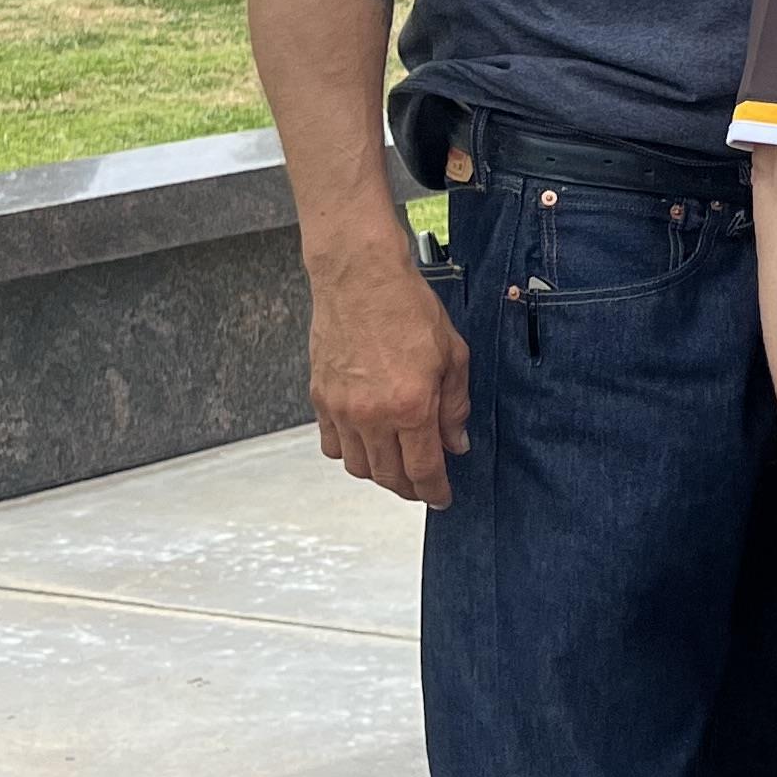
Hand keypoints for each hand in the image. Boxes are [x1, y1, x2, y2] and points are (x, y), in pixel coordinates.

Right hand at [308, 241, 471, 507]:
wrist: (360, 278)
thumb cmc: (409, 309)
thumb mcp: (453, 356)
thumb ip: (455, 406)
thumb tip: (456, 443)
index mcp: (410, 406)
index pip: (422, 470)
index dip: (434, 492)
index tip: (442, 498)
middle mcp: (371, 415)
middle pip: (388, 476)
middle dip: (408, 488)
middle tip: (422, 485)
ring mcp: (341, 409)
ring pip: (358, 466)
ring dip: (379, 474)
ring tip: (395, 466)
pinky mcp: (319, 398)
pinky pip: (332, 445)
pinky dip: (350, 453)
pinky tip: (366, 443)